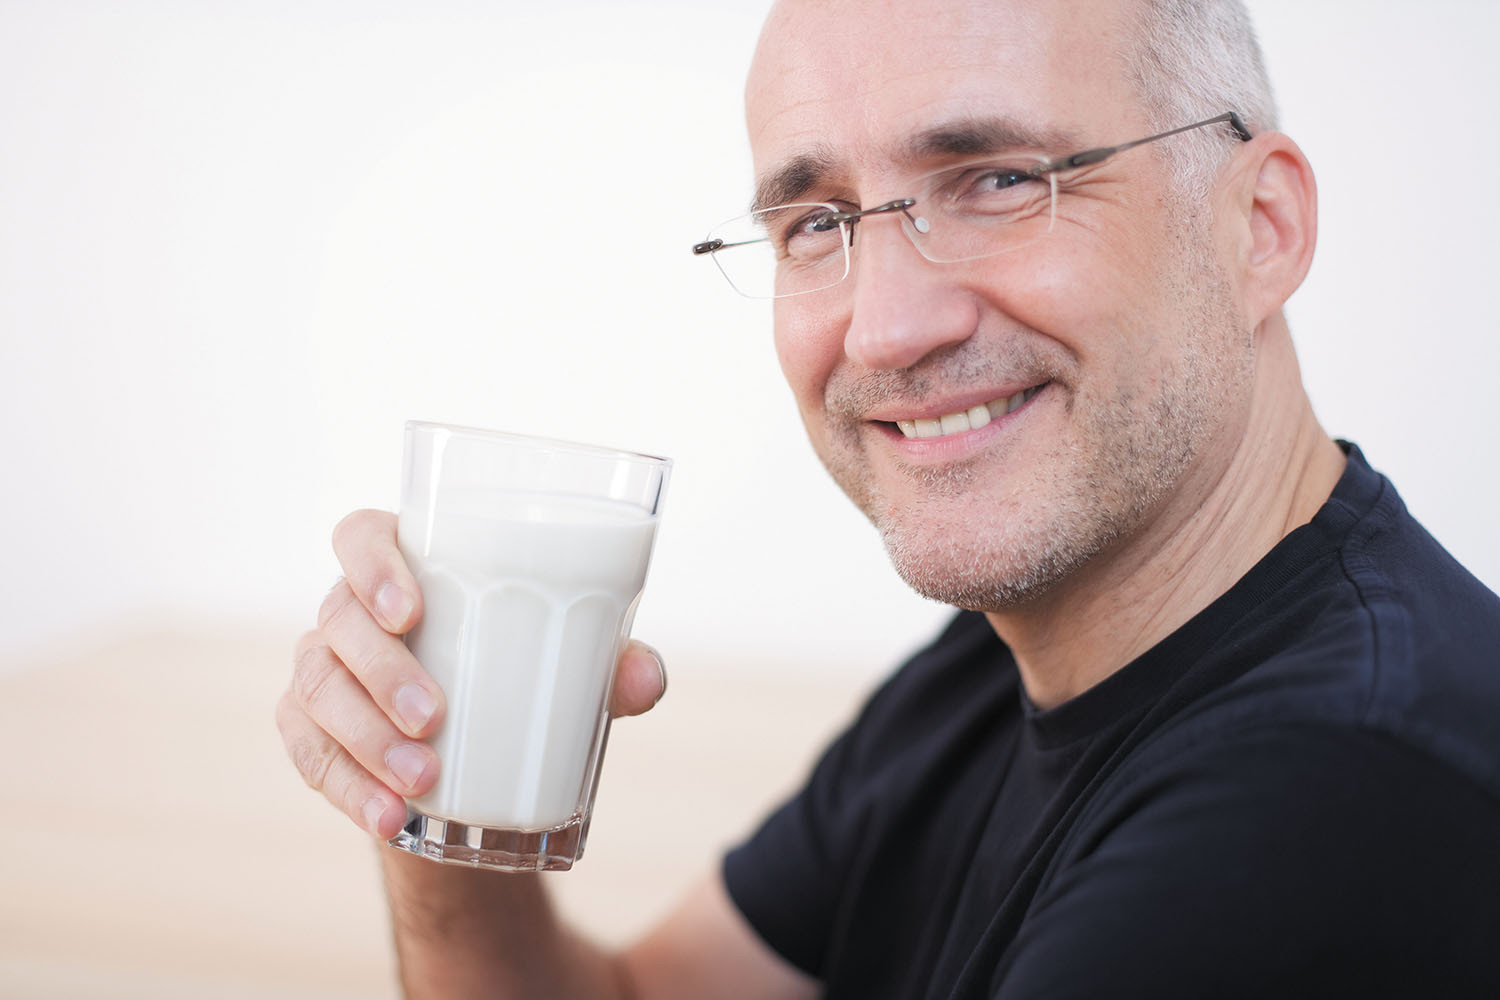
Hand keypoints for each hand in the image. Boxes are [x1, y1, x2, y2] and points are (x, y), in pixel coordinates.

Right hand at [276, 508, 667, 838]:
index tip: (411, 611)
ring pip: (318, 689)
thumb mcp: (570, 669)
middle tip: (432, 717)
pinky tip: (388, 818)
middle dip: (380, 671)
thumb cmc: (525, 680)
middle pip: (338, 618)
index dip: (372, 565)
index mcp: (409, 566)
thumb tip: (648, 676)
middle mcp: (351, 610)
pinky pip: (308, 755)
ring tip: (422, 782)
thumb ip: (613, 668)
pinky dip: (349, 789)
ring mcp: (324, 669)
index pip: (361, 535)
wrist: (481, 767)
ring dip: (365, 738)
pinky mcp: (309, 731)